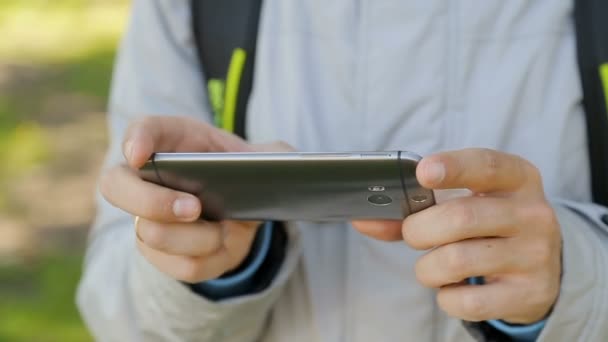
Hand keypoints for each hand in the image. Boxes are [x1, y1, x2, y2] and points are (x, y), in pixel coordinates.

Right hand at [100, 116, 291, 282]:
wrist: (244, 206)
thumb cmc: (244, 171)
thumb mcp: (264, 156)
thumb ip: (276, 154)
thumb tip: (285, 163)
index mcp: (173, 141)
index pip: (142, 129)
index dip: (136, 140)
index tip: (141, 155)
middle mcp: (146, 177)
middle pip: (116, 185)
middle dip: (152, 202)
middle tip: (193, 206)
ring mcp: (145, 216)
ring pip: (150, 235)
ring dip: (194, 238)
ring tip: (223, 231)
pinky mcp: (159, 252)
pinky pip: (177, 266)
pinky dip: (206, 259)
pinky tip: (222, 246)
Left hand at [353, 148, 560, 323]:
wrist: (538, 267)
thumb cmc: (486, 225)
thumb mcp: (463, 203)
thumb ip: (413, 208)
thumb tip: (363, 219)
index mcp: (517, 178)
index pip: (486, 165)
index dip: (453, 167)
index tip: (422, 172)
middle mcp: (533, 213)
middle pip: (460, 217)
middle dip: (419, 230)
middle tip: (413, 235)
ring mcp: (536, 255)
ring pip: (457, 260)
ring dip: (428, 268)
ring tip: (433, 266)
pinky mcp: (530, 292)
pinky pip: (468, 300)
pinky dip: (446, 297)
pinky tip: (454, 287)